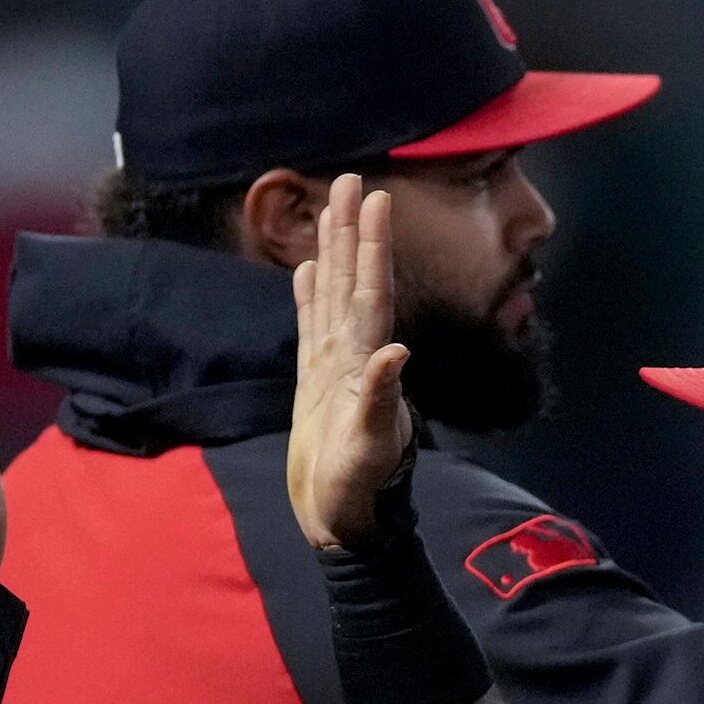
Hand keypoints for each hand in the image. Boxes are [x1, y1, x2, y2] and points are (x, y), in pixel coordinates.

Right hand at [286, 173, 413, 553]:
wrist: (344, 523)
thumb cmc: (358, 493)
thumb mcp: (369, 449)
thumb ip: (382, 401)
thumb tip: (395, 352)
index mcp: (366, 366)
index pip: (370, 294)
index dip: (372, 247)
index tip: (376, 200)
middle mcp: (354, 357)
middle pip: (350, 281)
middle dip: (351, 232)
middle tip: (351, 180)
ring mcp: (335, 368)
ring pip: (331, 296)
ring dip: (331, 253)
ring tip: (330, 210)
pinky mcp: (316, 384)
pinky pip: (312, 327)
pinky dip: (309, 296)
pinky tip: (307, 271)